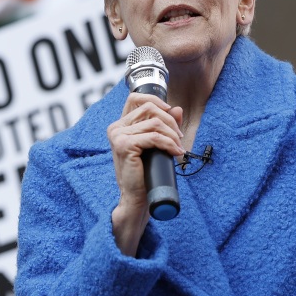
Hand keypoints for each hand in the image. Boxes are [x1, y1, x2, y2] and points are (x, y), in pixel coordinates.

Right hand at [107, 93, 182, 254]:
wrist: (136, 197)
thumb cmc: (145, 173)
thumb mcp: (156, 145)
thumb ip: (165, 125)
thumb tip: (177, 108)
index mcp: (120, 125)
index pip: (135, 98)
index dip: (156, 100)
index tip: (170, 112)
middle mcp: (116, 128)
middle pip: (149, 108)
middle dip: (170, 121)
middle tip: (179, 137)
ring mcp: (118, 136)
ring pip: (154, 123)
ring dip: (172, 134)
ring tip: (178, 148)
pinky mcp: (124, 145)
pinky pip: (154, 137)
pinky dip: (169, 143)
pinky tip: (176, 152)